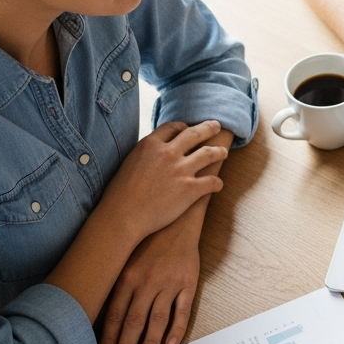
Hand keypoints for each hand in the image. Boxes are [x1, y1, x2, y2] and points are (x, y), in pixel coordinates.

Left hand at [98, 215, 200, 343]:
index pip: (116, 315)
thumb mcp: (127, 258)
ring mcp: (170, 283)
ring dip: (150, 343)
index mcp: (129, 277)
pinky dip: (177, 329)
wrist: (180, 219)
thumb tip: (100, 314)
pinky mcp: (189, 282)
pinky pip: (183, 310)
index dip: (109, 339)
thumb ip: (117, 284)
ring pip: (157, 319)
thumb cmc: (149, 240)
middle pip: (135, 321)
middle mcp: (148, 282)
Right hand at [100, 121, 225, 244]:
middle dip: (208, 128)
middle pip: (195, 134)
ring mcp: (181, 170)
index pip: (173, 127)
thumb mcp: (129, 162)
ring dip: (219, 151)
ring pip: (209, 153)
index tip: (188, 128)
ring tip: (224, 152)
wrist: (122, 217)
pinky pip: (212, 181)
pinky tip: (218, 185)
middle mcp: (168, 153)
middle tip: (216, 126)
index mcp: (150, 144)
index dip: (183, 127)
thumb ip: (146, 154)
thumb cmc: (120, 195)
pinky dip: (217, 183)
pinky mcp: (190, 189)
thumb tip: (154, 152)